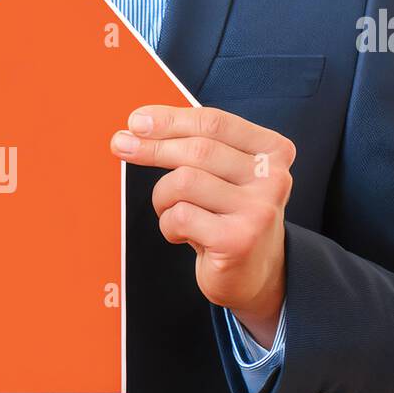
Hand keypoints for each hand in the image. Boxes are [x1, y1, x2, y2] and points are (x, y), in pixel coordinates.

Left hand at [110, 105, 294, 346]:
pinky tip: (183, 234)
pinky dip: (169, 225)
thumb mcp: (223, 175)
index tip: (136, 120)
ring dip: (163, 197)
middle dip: (151, 147)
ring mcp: (258, 210)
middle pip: (198, 149)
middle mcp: (273, 177)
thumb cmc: (229, 216)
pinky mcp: (238, 240)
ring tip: (172, 212)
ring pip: (183, 181)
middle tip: (120, 146)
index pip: (214, 123)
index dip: (170, 119)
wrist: (255, 274)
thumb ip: (194, 146)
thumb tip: (138, 126)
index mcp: (272, 151)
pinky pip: (180, 216)